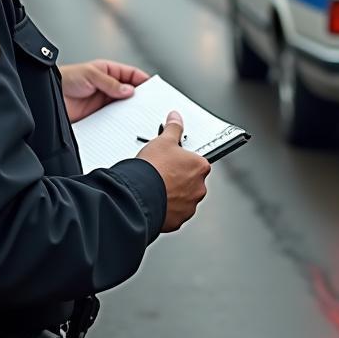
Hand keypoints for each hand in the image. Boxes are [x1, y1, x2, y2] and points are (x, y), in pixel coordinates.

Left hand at [59, 59, 149, 122]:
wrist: (50, 95)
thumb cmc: (66, 78)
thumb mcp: (91, 75)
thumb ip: (111, 83)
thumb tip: (129, 90)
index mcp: (108, 71)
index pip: (131, 74)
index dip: (143, 80)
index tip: (153, 88)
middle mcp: (108, 86)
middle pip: (130, 91)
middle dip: (140, 96)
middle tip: (149, 104)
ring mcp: (103, 100)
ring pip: (123, 105)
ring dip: (130, 110)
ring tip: (138, 115)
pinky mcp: (98, 114)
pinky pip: (113, 117)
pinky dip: (119, 120)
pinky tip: (124, 123)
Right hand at [136, 111, 209, 231]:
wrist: (139, 195)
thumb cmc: (153, 169)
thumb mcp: (163, 141)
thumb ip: (173, 128)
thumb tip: (176, 117)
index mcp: (200, 166)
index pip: (196, 161)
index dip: (182, 160)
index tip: (173, 161)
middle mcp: (199, 188)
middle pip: (191, 180)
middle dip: (179, 178)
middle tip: (163, 173)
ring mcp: (189, 206)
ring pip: (183, 198)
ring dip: (173, 194)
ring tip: (157, 187)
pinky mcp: (178, 220)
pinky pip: (174, 213)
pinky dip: (166, 209)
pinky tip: (155, 200)